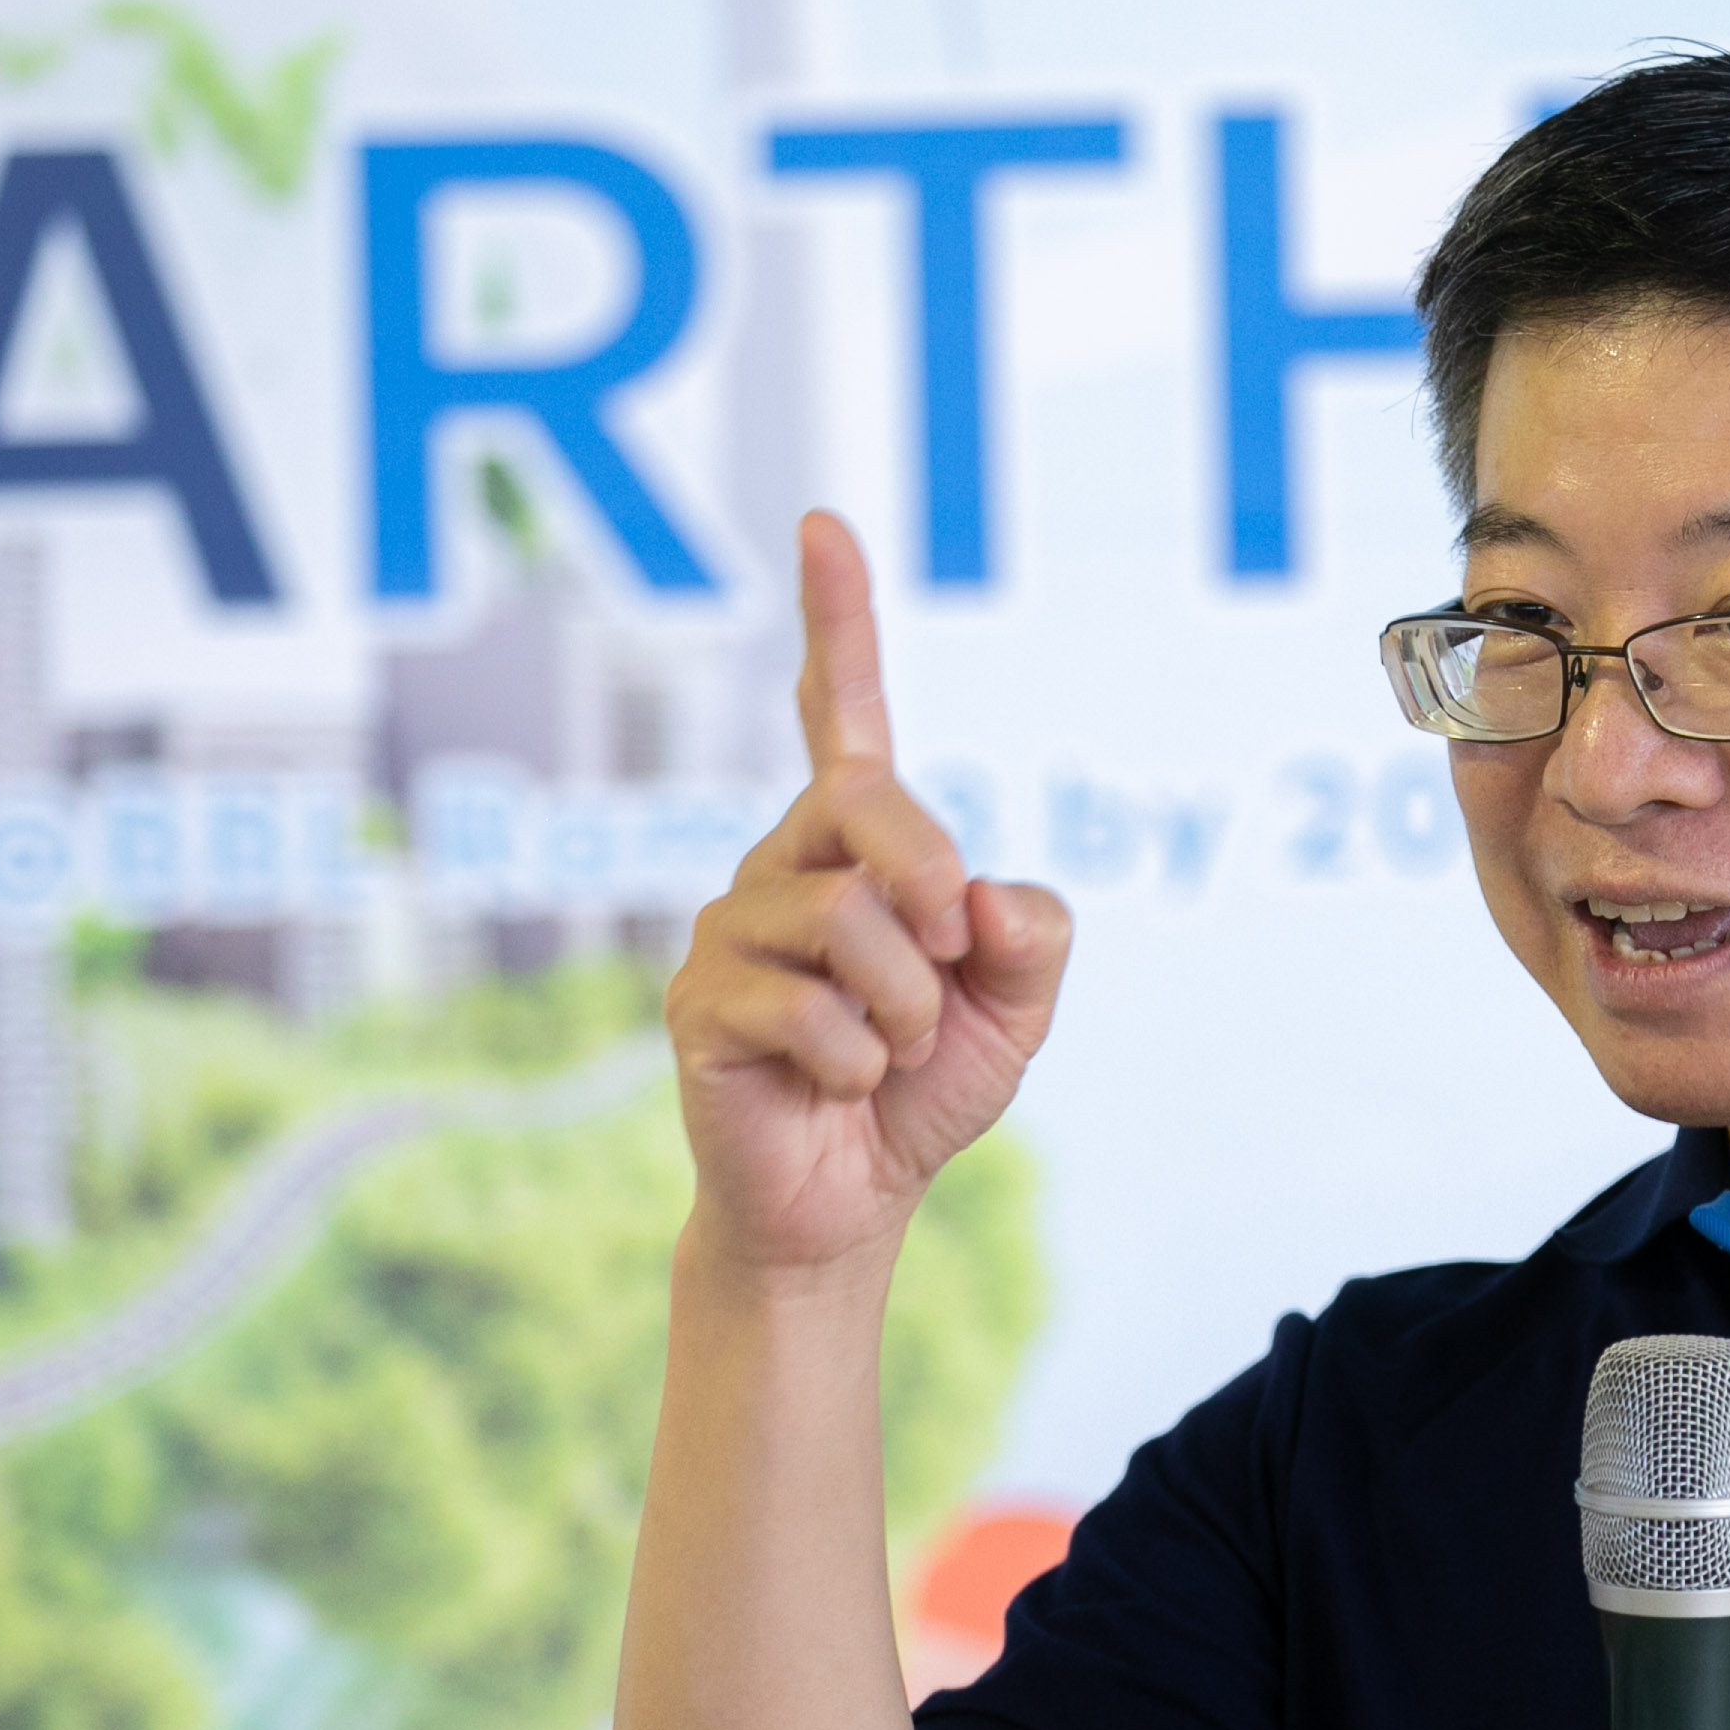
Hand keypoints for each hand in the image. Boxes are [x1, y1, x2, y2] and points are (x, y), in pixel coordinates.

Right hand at [666, 510, 1073, 1281]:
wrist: (849, 1204)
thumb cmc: (922, 1090)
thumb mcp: (1015, 1007)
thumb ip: (1030, 936)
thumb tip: (982, 896)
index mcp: (854, 845)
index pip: (841, 715)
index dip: (836, 621)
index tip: (823, 525)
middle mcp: (780, 863)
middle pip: (870, 805)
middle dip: (932, 884)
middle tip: (952, 959)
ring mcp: (730, 928)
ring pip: (850, 925)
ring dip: (907, 1009)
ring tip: (888, 1053)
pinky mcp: (700, 1004)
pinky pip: (813, 1011)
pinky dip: (860, 1064)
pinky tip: (839, 1087)